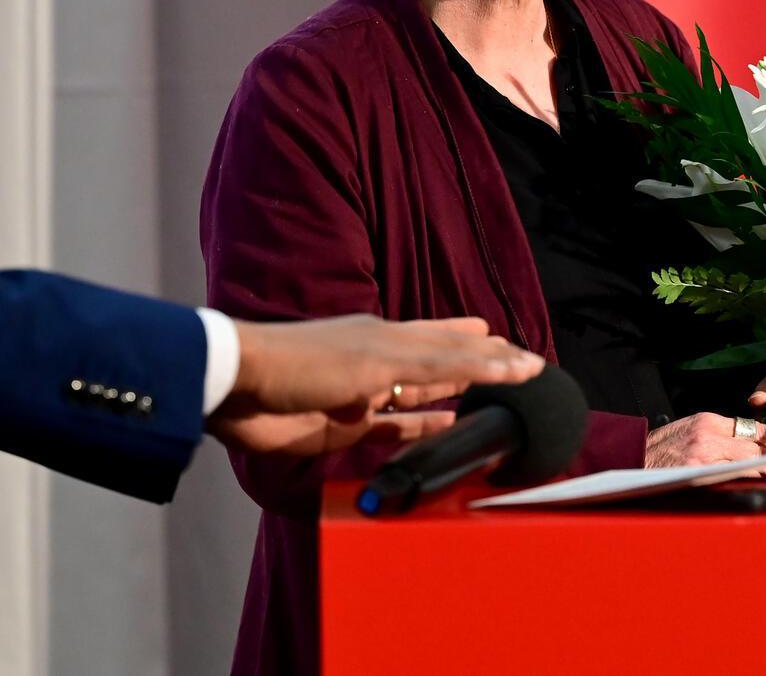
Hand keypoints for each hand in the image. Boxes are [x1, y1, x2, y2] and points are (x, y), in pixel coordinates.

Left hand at [206, 314, 544, 455]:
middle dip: (477, 364)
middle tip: (515, 365)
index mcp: (391, 335)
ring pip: (420, 395)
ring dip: (453, 395)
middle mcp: (382, 359)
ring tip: (487, 396)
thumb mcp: (380, 359)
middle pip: (441, 362)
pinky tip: (444, 428)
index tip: (525, 358)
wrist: (239, 388)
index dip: (491, 352)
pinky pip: (393, 428)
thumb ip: (439, 363)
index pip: (454, 343)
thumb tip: (496, 358)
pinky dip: (421, 430)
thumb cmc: (304, 361)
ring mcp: (364, 393)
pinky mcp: (345, 426)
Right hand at [642, 412, 765, 475]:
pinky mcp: (697, 470)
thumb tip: (749, 452)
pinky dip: (755, 480)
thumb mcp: (689, 433)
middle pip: (759, 443)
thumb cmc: (657, 453)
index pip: (755, 429)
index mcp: (709, 422)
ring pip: (752, 460)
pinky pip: (734, 475)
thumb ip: (717, 439)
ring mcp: (703, 453)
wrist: (626, 459)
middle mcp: (709, 433)